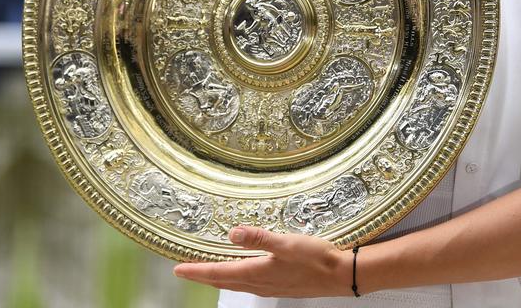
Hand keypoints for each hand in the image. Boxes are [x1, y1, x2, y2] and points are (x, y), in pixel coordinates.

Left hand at [173, 226, 348, 297]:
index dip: (196, 270)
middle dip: (203, 276)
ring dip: (219, 278)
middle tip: (186, 271)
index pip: (218, 272)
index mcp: (256, 273)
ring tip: (208, 272)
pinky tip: (243, 273)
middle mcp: (259, 283)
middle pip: (223, 281)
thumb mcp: (286, 243)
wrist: (341, 276)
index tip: (178, 269)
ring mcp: (270, 287)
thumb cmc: (317, 259)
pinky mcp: (280, 286)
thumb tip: (232, 234)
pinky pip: (250, 284)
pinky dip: (237, 278)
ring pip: (236, 284)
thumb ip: (259, 238)